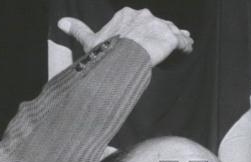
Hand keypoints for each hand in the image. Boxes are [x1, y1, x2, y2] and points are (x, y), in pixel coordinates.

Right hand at [58, 6, 192, 65]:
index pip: (141, 20)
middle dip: (164, 32)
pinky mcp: (169, 36)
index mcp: (126, 14)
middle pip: (157, 24)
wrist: (120, 56)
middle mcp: (143, 15)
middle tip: (170, 41)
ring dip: (178, 37)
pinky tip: (189, 48)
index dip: (147, 29)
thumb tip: (62, 22)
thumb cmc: (106, 51)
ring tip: (185, 44)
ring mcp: (157, 25)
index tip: (151, 36)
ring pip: (170, 30)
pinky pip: (181, 40)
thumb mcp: (91, 40)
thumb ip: (79, 30)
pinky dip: (185, 44)